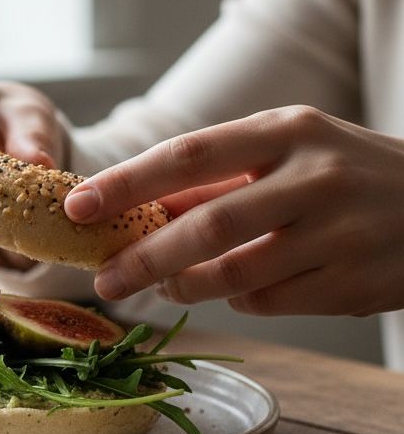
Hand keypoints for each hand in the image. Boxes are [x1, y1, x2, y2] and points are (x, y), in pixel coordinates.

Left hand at [63, 106, 403, 315]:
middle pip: (207, 225)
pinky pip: (268, 302)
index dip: (126, 182)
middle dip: (143, 258)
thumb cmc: (346, 172)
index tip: (78, 206)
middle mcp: (315, 177)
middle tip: (104, 279)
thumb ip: (219, 178)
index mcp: (287, 131)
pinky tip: (233, 289)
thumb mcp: (288, 151)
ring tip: (161, 286)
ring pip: (234, 274)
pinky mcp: (354, 283)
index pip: (188, 154)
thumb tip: (138, 211)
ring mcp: (340, 233)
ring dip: (184, 286)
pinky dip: (237, 300)